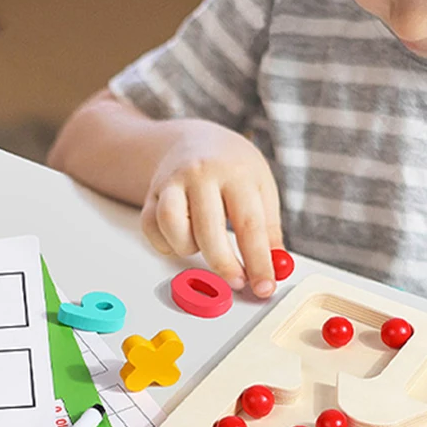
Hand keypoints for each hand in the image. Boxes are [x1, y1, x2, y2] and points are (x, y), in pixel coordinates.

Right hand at [141, 119, 282, 297]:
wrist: (196, 139)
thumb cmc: (233, 168)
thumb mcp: (262, 188)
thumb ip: (270, 230)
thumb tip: (276, 269)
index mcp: (236, 172)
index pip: (250, 225)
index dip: (258, 262)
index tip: (265, 288)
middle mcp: (201, 174)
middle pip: (209, 230)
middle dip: (224, 265)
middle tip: (238, 281)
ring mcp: (171, 182)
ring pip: (172, 227)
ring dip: (189, 248)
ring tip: (205, 244)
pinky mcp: (150, 194)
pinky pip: (152, 229)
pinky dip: (167, 243)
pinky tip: (184, 238)